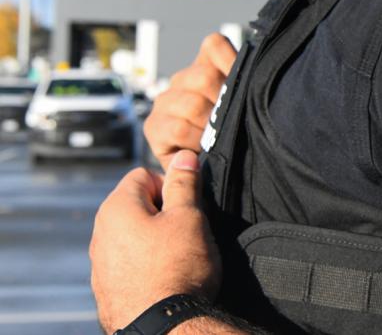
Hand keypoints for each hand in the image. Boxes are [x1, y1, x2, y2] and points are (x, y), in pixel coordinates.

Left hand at [90, 150, 221, 332]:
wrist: (162, 327)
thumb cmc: (177, 269)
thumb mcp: (189, 217)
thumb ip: (184, 183)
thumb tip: (183, 156)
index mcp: (117, 207)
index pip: (143, 174)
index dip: (171, 184)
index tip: (187, 206)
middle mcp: (100, 232)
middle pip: (137, 204)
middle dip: (163, 212)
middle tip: (187, 230)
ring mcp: (100, 262)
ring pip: (132, 234)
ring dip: (155, 237)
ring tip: (178, 257)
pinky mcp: (106, 286)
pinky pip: (128, 261)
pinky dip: (146, 262)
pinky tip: (165, 276)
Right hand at [145, 34, 236, 169]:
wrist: (206, 176)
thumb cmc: (233, 139)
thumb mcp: (244, 108)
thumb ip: (246, 84)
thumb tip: (258, 66)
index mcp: (205, 67)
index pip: (214, 45)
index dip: (231, 62)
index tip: (246, 86)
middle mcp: (182, 80)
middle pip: (204, 76)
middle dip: (224, 103)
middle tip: (231, 123)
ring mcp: (165, 102)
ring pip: (191, 103)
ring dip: (210, 126)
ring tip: (217, 139)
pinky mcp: (153, 127)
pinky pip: (177, 127)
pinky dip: (195, 140)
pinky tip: (201, 149)